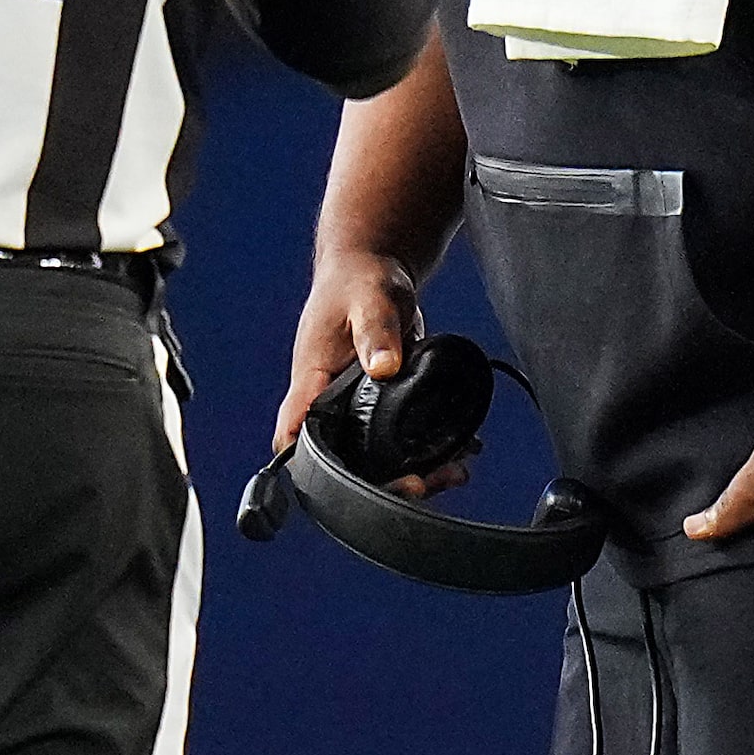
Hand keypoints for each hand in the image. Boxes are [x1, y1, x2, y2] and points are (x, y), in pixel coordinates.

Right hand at [269, 252, 469, 498]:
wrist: (373, 270)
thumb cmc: (360, 279)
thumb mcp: (369, 299)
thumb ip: (376, 331)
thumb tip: (384, 367)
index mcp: (310, 382)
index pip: (294, 436)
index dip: (314, 469)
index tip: (355, 484)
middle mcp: (326, 403)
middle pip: (342, 461)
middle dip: (381, 481)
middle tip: (422, 484)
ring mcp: (353, 407)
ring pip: (373, 457)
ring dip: (411, 470)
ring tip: (453, 471)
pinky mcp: (378, 405)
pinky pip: (396, 439)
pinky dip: (426, 449)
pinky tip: (459, 450)